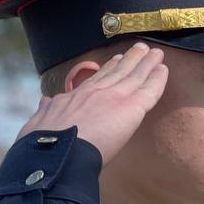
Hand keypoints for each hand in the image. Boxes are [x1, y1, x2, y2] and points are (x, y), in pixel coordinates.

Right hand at [16, 42, 167, 164]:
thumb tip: (45, 101)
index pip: (96, 80)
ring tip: (156, 53)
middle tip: (140, 49)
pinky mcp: (131, 107)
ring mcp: (114, 97)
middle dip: (130, 60)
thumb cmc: (43, 144)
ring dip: (146, 63)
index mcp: (74, 97)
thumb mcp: (39, 122)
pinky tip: (163, 69)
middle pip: (117, 72)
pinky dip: (157, 79)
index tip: (115, 59)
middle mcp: (95, 92)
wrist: (57, 154)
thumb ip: (46, 110)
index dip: (107, 69)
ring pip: (135, 76)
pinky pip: (149, 90)